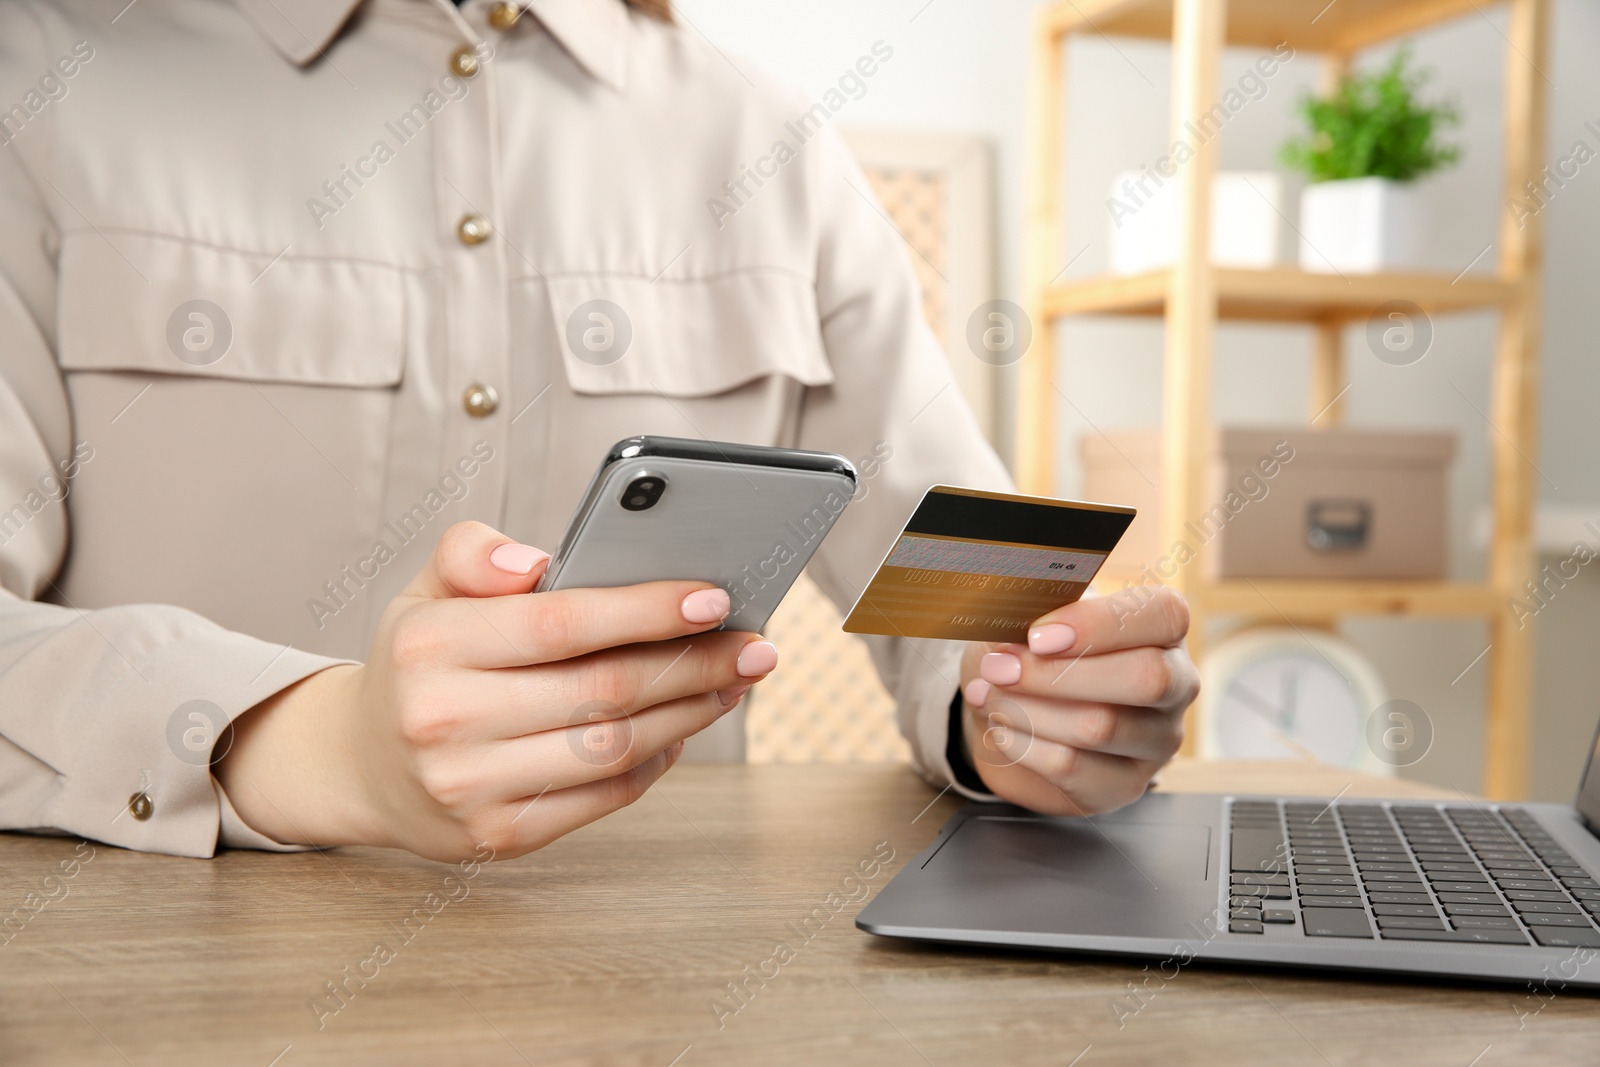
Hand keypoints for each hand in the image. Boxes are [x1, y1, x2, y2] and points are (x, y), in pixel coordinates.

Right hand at [216, 521, 777, 861]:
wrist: (363, 764)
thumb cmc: (420, 661)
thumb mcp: (426, 590)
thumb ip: (473, 552)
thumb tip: (536, 562)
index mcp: (429, 646)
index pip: (560, 624)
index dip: (645, 610)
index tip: (714, 596)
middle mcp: (444, 721)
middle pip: (604, 690)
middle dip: (695, 663)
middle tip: (756, 644)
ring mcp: (471, 788)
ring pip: (615, 747)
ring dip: (690, 712)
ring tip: (734, 680)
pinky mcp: (500, 836)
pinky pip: (605, 796)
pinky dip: (657, 760)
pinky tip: (684, 726)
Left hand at [958, 585, 1197, 814]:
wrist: (1013, 713)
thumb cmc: (1030, 655)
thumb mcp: (1026, 620)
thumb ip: (1030, 612)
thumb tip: (1017, 617)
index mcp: (1162, 627)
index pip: (1161, 614)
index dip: (1098, 623)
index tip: (1037, 634)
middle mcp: (1175, 683)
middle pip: (1145, 677)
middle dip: (1058, 674)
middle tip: (1000, 668)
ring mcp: (1157, 740)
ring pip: (1102, 727)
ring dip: (1030, 710)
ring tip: (990, 696)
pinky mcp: (1126, 785)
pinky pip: (1074, 767)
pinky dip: (1024, 745)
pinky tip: (1001, 729)